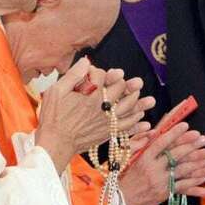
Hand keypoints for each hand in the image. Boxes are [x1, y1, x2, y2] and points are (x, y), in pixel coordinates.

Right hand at [36, 58, 154, 172]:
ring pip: (129, 108)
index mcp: (90, 94)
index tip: (97, 72)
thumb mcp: (56, 91)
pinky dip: (137, 125)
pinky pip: (127, 128)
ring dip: (140, 103)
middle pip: (121, 89)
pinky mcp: (107, 132)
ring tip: (150, 101)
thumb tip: (85, 62)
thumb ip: (73, 75)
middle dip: (128, 83)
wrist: (56, 142)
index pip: (102, 76)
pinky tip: (145, 123)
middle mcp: (102, 106)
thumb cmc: (54, 117)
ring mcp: (107, 120)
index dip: (101, 72)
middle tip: (136, 82)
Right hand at [120, 119, 204, 204]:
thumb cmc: (122, 179)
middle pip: (176, 155)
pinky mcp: (164, 194)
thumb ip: (139, 144)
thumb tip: (153, 132)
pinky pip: (182, 188)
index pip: (161, 142)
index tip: (186, 125)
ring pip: (183, 171)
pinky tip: (204, 180)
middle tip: (204, 139)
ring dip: (200, 165)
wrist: (119, 202)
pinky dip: (194, 184)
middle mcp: (153, 169)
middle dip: (192, 146)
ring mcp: (160, 182)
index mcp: (143, 158)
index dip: (174, 133)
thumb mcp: (128, 159)